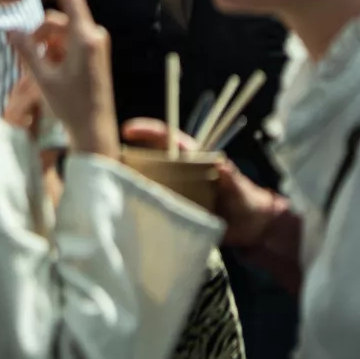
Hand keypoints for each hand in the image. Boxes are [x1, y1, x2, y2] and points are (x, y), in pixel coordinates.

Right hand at [9, 0, 119, 160]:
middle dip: (40, 33)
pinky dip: (55, 51)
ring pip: (62, 33)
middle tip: (24, 56)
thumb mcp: (44, 79)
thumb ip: (28, 51)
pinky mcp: (95, 54)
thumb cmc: (71, 105)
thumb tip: (11, 30)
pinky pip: (69, 43)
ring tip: (37, 71)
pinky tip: (47, 72)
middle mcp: (94, 36)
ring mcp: (96, 45)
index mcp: (85, 38)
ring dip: (46, 45)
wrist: (95, 129)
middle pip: (59, 20)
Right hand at [121, 120, 282, 246]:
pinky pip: (154, 207)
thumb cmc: (247, 200)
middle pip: (150, 159)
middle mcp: (181, 172)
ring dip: (132, 186)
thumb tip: (220, 165)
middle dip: (129, 159)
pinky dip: (140, 209)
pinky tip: (126, 216)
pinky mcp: (175, 212)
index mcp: (194, 158)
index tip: (127, 129)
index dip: (148, 131)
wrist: (251, 229)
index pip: (168, 137)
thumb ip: (231, 176)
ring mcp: (176, 192)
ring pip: (148, 184)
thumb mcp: (240, 187)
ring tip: (111, 192)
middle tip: (108, 166)